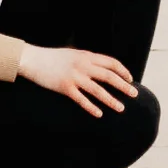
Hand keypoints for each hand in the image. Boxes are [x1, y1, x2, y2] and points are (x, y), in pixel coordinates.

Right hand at [17, 44, 137, 117]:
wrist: (33, 59)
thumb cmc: (52, 57)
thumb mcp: (72, 53)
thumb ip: (86, 59)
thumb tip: (100, 67)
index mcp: (86, 56)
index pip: (111, 62)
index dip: (122, 71)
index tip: (130, 78)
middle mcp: (83, 65)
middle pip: (108, 76)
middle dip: (123, 86)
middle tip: (134, 94)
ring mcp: (74, 77)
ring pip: (98, 90)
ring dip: (111, 100)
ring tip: (121, 108)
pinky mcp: (65, 87)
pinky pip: (82, 100)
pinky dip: (91, 107)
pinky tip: (99, 114)